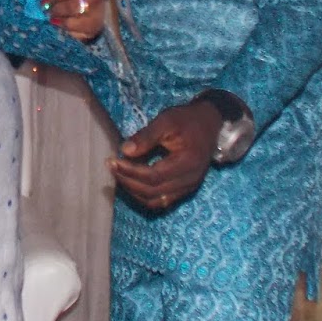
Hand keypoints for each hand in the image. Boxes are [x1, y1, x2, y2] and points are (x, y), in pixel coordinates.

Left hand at [108, 99, 223, 211]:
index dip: (130, 172)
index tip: (113, 161)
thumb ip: (146, 136)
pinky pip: (162, 200)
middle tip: (111, 167)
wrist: (210, 124)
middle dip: (128, 182)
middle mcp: (190, 180)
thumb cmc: (188, 119)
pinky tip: (132, 181)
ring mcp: (189, 187)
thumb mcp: (167, 120)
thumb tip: (125, 150)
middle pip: (153, 192)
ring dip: (134, 191)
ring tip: (119, 174)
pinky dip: (145, 194)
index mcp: (188, 163)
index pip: (153, 176)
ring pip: (156, 200)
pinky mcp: (185, 189)